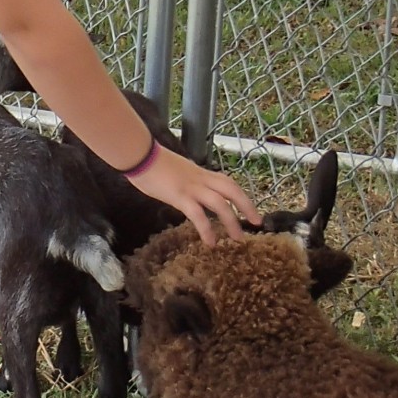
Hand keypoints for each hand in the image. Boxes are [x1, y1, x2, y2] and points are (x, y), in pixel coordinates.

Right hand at [132, 146, 257, 244]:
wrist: (140, 154)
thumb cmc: (152, 163)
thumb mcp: (177, 172)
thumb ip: (186, 182)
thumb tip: (189, 193)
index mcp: (201, 173)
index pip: (227, 183)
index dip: (241, 196)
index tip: (250, 209)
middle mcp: (201, 179)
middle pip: (232, 190)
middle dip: (247, 206)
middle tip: (257, 223)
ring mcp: (191, 187)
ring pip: (220, 203)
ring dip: (232, 221)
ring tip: (238, 238)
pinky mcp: (179, 196)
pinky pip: (197, 214)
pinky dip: (206, 229)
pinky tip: (210, 242)